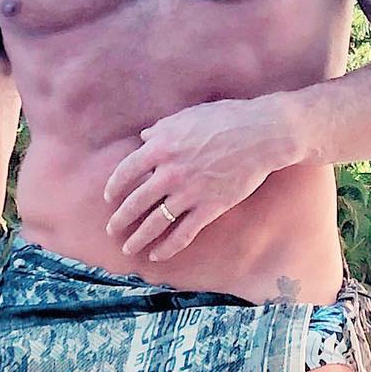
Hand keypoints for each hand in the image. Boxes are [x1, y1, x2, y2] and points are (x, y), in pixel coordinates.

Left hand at [103, 95, 297, 263]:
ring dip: (138, 238)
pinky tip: (156, 255)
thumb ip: (161, 128)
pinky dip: (167, 247)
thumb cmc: (225, 119)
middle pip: (135, 202)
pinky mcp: (210, 208)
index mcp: (161, 147)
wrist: (260, 134)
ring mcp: (189, 193)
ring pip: (155, 223)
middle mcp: (170, 173)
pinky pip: (183, 233)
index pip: (126, 172)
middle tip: (112, 229)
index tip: (109, 198)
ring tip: (128, 249)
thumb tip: (144, 136)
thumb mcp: (186, 116)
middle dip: (120, 219)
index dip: (114, 188)